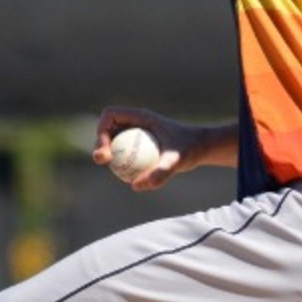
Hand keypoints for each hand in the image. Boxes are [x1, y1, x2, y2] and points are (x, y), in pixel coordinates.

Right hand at [94, 107, 238, 190]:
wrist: (201, 148)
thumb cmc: (190, 149)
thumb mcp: (177, 161)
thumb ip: (160, 173)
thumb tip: (135, 185)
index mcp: (140, 116)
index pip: (110, 115)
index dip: (101, 129)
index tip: (107, 149)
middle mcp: (136, 123)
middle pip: (108, 129)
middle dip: (100, 144)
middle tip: (104, 161)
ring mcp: (137, 134)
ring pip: (114, 143)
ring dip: (109, 156)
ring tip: (117, 173)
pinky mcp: (141, 146)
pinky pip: (125, 154)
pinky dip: (123, 165)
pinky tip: (131, 181)